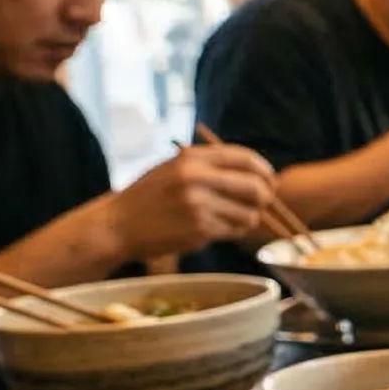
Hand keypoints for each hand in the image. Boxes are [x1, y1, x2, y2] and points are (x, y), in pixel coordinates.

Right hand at [110, 143, 277, 257]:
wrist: (118, 224)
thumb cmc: (150, 196)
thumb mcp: (174, 167)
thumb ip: (211, 166)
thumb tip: (259, 174)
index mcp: (192, 158)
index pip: (245, 157)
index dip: (264, 170)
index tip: (269, 180)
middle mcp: (197, 178)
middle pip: (256, 187)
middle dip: (265, 197)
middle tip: (260, 204)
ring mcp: (199, 205)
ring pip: (249, 213)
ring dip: (247, 219)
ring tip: (229, 219)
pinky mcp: (200, 229)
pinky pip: (234, 231)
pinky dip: (231, 232)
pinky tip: (214, 229)